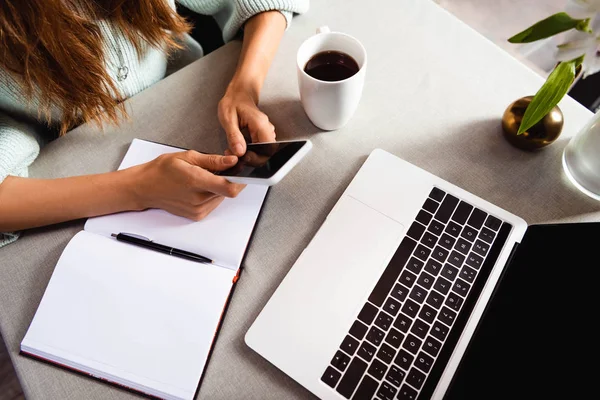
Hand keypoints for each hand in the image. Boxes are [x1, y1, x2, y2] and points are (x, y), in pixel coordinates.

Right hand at [129, 151, 245, 220]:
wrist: (145, 187)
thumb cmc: (163, 170)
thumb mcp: (188, 157)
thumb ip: (213, 160)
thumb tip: (232, 161)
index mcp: (196, 181)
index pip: (229, 188)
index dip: (241, 180)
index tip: (243, 172)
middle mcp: (197, 199)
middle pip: (228, 192)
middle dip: (230, 179)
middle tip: (222, 168)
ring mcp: (197, 209)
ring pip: (222, 198)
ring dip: (220, 187)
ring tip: (206, 176)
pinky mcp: (196, 215)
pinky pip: (213, 204)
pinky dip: (212, 194)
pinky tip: (201, 186)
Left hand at [218, 81, 275, 156]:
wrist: (238, 94)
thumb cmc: (233, 102)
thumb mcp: (228, 118)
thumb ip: (234, 136)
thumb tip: (240, 152)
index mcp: (260, 124)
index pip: (268, 148)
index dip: (257, 157)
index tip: (243, 157)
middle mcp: (266, 129)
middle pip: (267, 152)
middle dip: (251, 158)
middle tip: (234, 154)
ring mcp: (265, 132)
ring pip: (263, 151)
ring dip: (249, 155)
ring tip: (233, 151)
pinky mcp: (261, 135)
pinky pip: (259, 148)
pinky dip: (249, 151)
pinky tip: (237, 148)